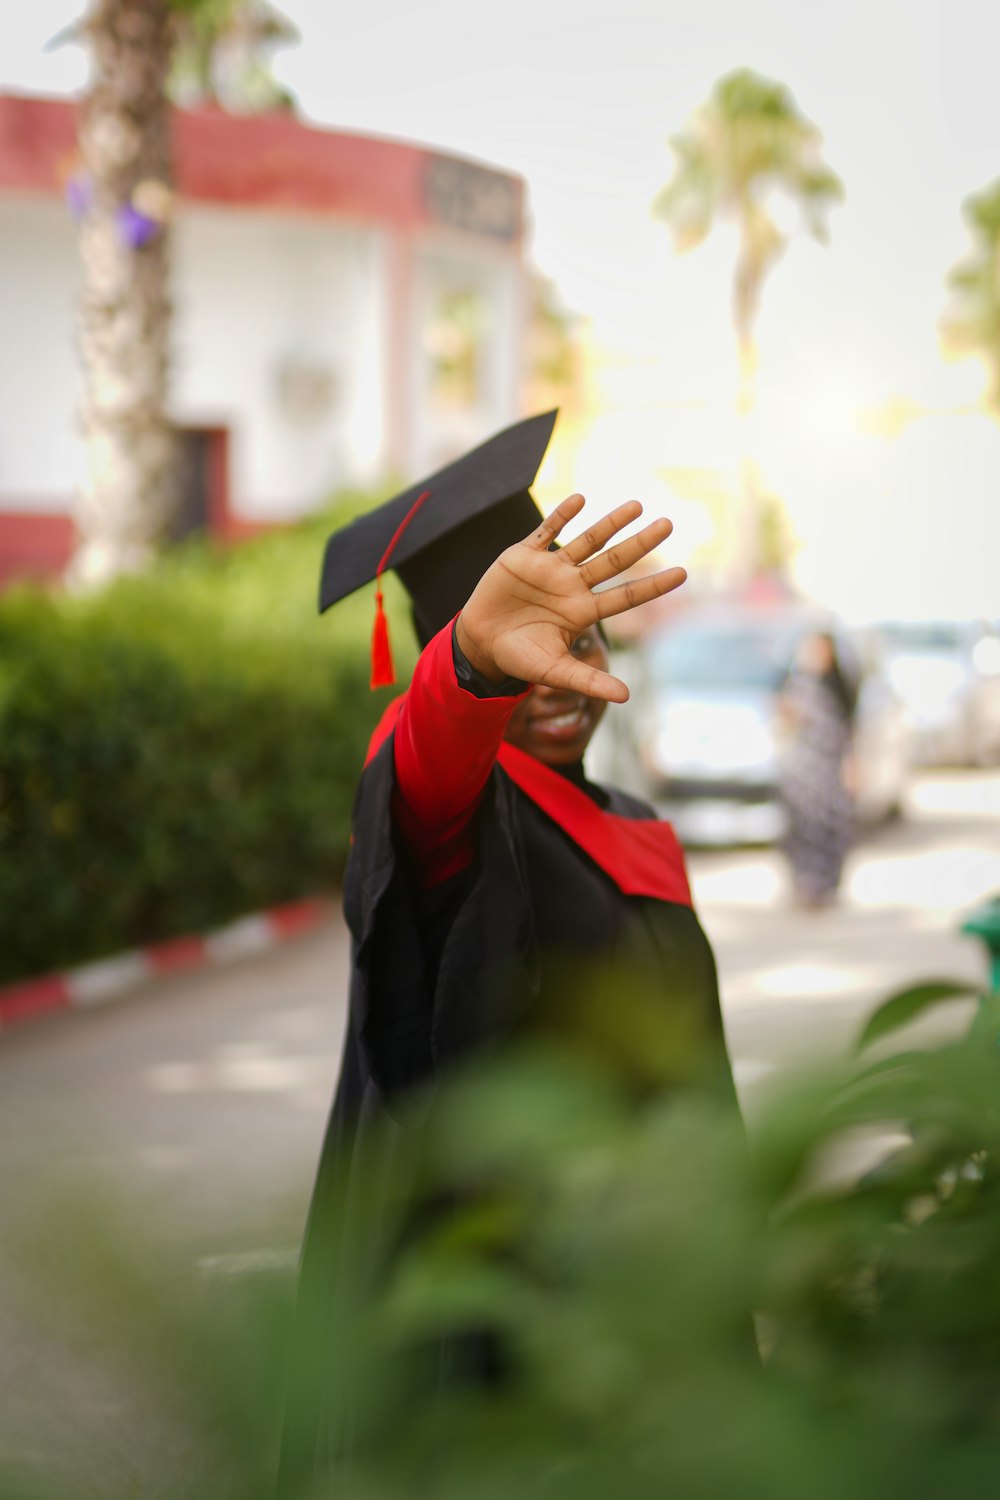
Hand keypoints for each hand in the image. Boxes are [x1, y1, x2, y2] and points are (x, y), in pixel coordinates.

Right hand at [455, 494, 685, 701]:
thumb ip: (588, 682)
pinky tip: (581, 499)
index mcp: (583, 611)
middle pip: (614, 561)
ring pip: (587, 540)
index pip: (626, 595)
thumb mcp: (555, 671)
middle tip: (668, 525)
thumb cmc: (520, 658)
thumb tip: (626, 697)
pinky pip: (546, 531)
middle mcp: (573, 585)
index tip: (683, 574)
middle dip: (640, 543)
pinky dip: (562, 515)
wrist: (481, 642)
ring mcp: (551, 568)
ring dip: (610, 523)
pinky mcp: (524, 554)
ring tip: (637, 505)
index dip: (653, 585)